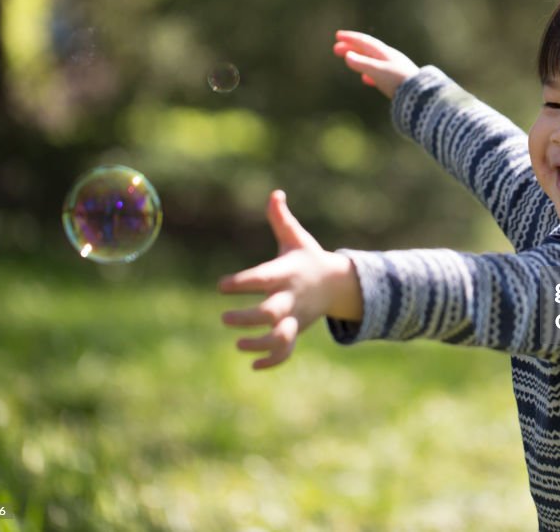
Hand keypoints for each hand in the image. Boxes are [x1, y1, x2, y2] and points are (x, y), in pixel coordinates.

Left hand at [218, 190, 362, 369]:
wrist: (338, 283)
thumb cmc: (308, 257)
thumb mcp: (296, 238)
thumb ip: (281, 219)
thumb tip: (275, 194)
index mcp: (286, 273)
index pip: (262, 279)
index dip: (242, 282)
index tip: (221, 286)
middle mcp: (291, 298)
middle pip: (270, 313)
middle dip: (248, 318)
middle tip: (224, 318)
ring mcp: (296, 317)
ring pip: (280, 338)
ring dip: (259, 345)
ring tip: (238, 344)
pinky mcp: (297, 330)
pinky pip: (287, 352)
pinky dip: (273, 361)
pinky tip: (254, 365)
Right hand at [333, 30, 418, 98]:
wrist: (419, 95)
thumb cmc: (398, 81)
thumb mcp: (378, 71)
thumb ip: (363, 64)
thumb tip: (347, 55)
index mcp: (384, 53)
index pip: (365, 41)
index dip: (351, 38)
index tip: (338, 35)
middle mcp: (389, 58)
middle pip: (367, 50)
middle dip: (351, 48)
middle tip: (336, 49)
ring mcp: (393, 68)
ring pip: (372, 60)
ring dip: (359, 59)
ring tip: (348, 60)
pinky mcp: (396, 80)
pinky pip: (379, 72)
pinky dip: (369, 72)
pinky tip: (365, 79)